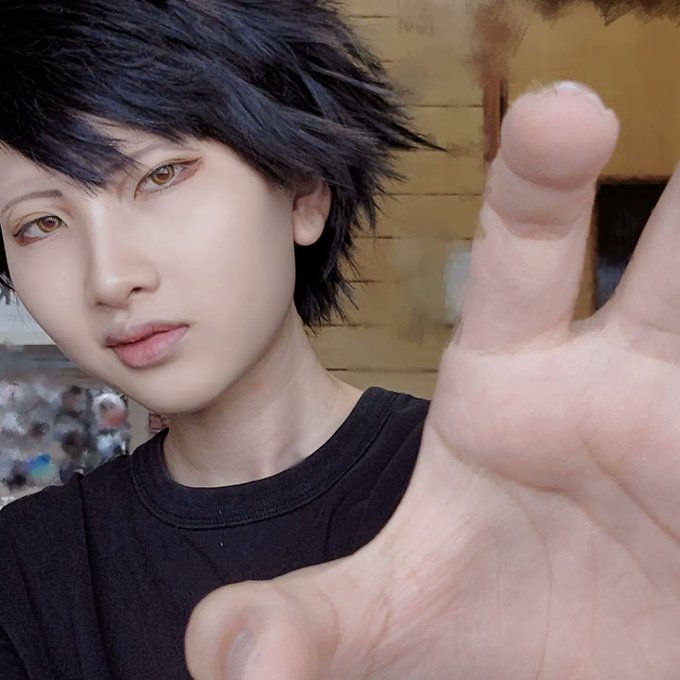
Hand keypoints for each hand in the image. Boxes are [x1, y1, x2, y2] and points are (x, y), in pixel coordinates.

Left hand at [185, 83, 679, 678]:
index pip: (520, 254)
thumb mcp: (390, 616)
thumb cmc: (481, 624)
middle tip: (652, 121)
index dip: (539, 179)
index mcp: (512, 385)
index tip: (563, 111)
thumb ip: (307, 621)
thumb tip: (222, 656)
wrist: (566, 675)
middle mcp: (613, 382)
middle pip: (665, 264)